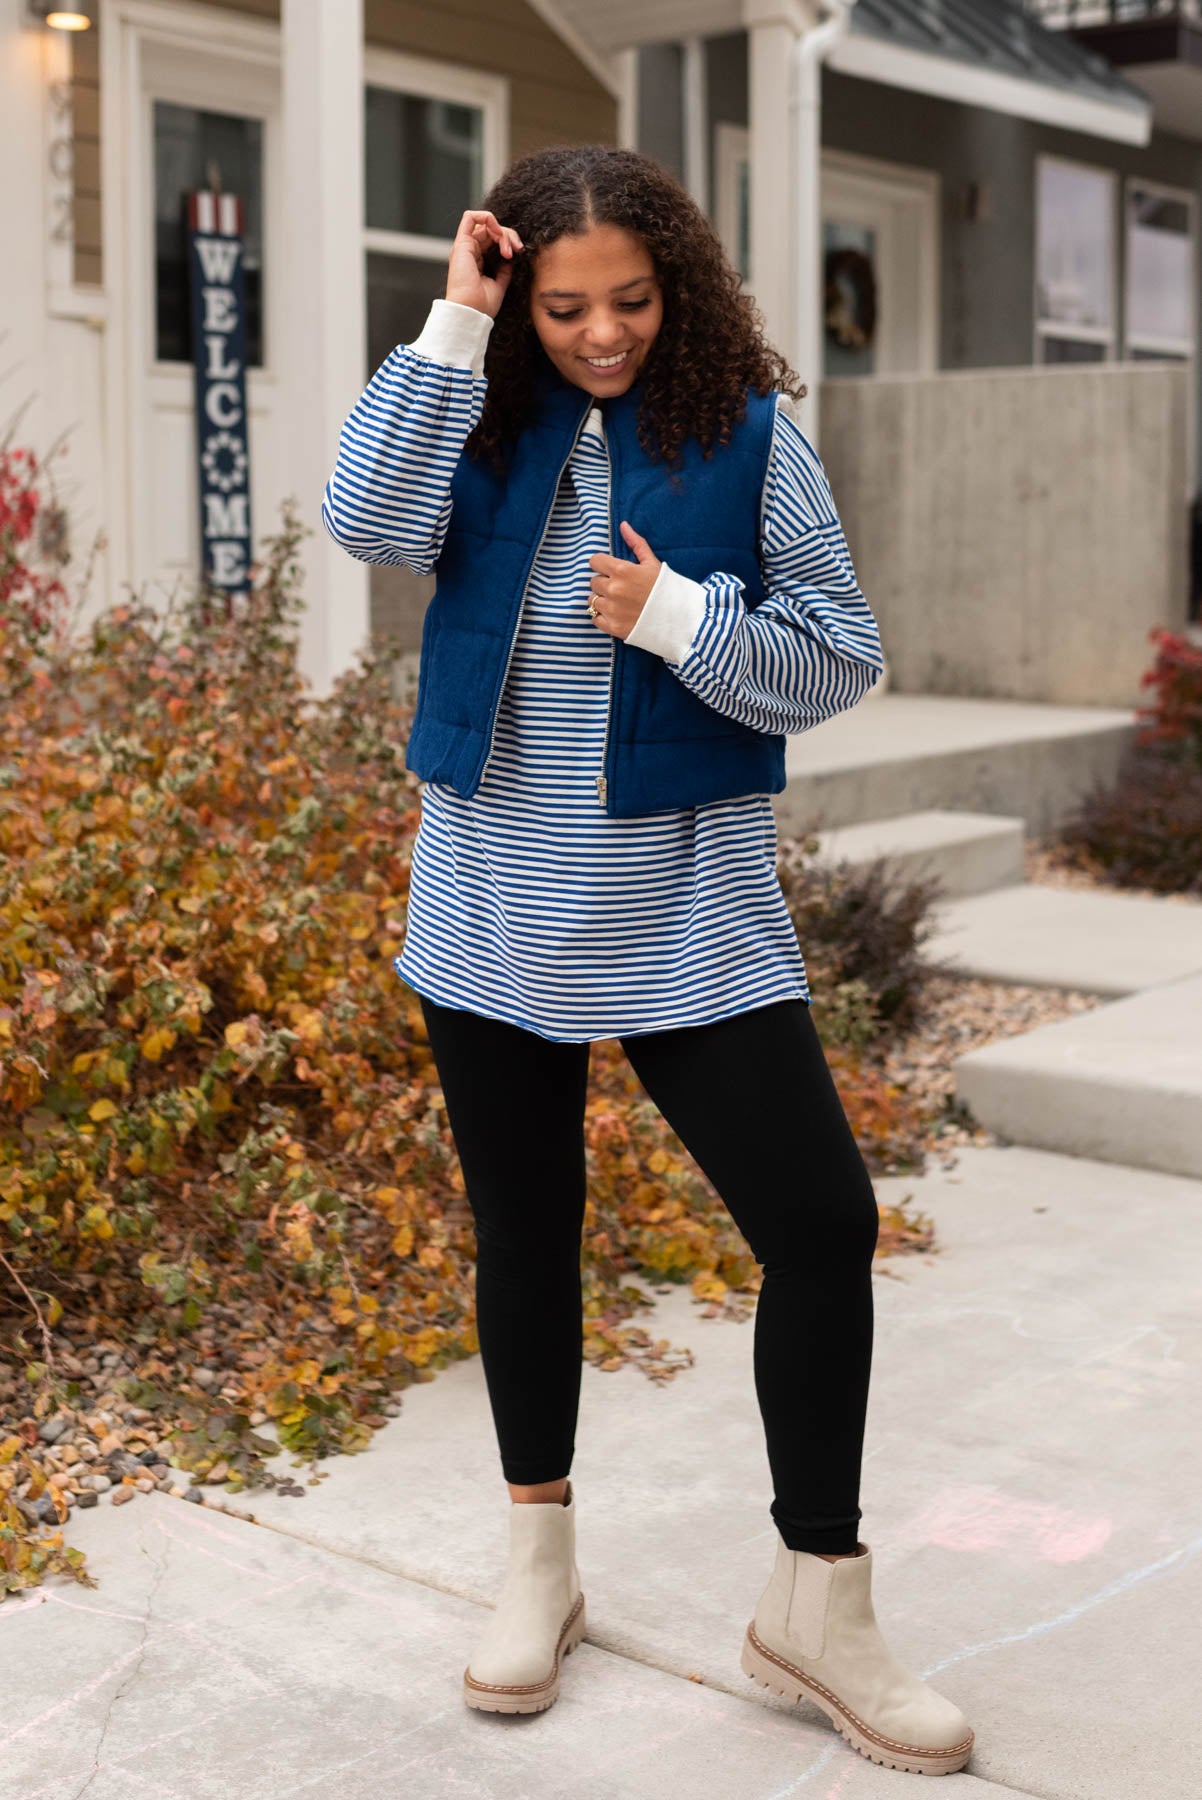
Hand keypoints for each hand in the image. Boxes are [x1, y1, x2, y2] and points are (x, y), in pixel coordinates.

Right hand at [445, 209, 523, 318]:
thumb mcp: (499, 285)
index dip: (508, 241)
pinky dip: (488, 218)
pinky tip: (498, 232)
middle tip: (517, 249)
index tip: (518, 253)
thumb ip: (504, 272)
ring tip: (509, 249)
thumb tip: (510, 261)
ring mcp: (465, 247)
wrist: (471, 312)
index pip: (493, 239)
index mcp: (476, 260)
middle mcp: (469, 251)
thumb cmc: (481, 306)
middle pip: (491, 230)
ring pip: (485, 223)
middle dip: (509, 235)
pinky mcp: (462, 243)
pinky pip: (471, 217)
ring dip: (503, 231)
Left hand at [587, 522, 661, 638]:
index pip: (594, 561)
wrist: (679, 619)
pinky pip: (595, 618)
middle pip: (593, 581)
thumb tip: (623, 525)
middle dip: (604, 583)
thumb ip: (636, 544)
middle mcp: (613, 589)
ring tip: (619, 603)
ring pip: (592, 600)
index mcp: (622, 570)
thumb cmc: (667, 589)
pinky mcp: (612, 627)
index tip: (610, 570)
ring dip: (602, 600)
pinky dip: (602, 616)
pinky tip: (616, 614)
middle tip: (620, 588)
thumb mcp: (653, 563)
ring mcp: (612, 609)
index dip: (602, 564)